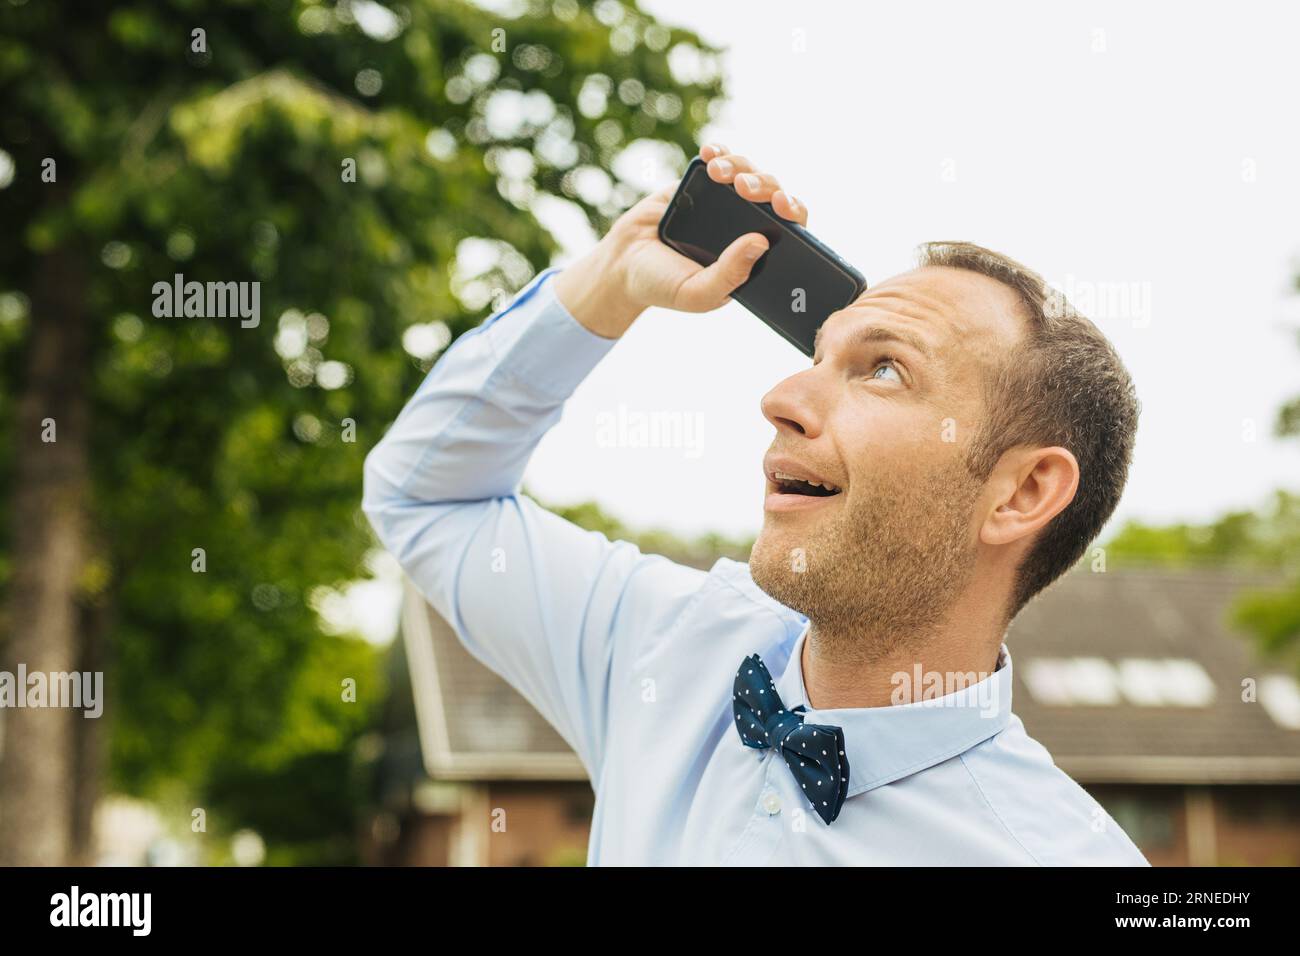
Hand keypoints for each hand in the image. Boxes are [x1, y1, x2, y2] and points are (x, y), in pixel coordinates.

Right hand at [555, 144, 808, 337]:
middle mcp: (745, 226)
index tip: (783, 205)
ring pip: (749, 173)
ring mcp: (724, 203)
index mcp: (754, 256)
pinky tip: (710, 154)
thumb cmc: (664, 285)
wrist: (622, 264)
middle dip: (764, 185)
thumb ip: (730, 274)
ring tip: (718, 173)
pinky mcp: (701, 185)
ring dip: (740, 167)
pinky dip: (719, 152)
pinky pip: (720, 160)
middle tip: (743, 188)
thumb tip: (761, 242)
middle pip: (772, 195)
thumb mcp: (697, 292)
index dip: (793, 213)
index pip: (791, 231)